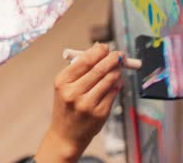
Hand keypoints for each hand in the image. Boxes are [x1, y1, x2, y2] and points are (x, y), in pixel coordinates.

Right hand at [35, 43, 122, 161]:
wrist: (65, 135)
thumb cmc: (67, 106)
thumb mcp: (65, 86)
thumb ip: (79, 69)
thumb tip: (99, 49)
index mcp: (62, 82)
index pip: (84, 61)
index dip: (98, 52)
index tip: (105, 47)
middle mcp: (73, 93)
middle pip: (98, 69)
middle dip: (112, 59)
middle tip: (119, 54)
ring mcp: (87, 104)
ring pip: (108, 81)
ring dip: (116, 71)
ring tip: (119, 67)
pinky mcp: (99, 114)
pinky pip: (112, 93)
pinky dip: (117, 85)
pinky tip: (117, 82)